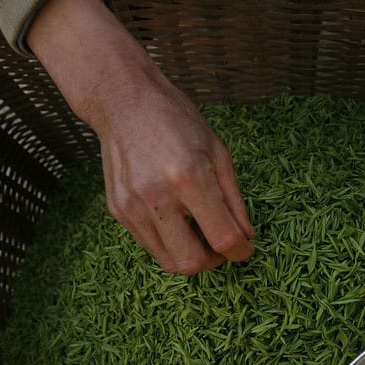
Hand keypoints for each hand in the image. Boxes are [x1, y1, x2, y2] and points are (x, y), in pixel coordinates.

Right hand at [27, 0, 253, 274]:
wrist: (124, 102)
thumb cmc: (177, 120)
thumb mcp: (218, 152)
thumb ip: (234, 200)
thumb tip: (246, 237)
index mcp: (189, 177)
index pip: (223, 238)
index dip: (241, 252)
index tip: (246, 249)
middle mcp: (157, 196)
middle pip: (191, 262)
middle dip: (213, 262)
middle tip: (221, 246)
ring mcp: (132, 206)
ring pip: (168, 261)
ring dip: (190, 256)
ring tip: (199, 232)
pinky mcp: (118, 210)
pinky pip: (150, 245)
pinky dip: (169, 243)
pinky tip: (176, 220)